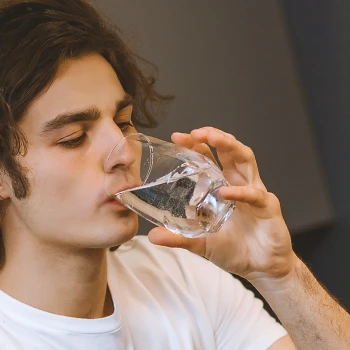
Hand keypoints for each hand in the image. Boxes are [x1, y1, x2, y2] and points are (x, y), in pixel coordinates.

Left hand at [148, 127, 296, 283]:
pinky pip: (255, 194)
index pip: (210, 157)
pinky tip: (225, 192)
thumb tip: (152, 236)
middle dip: (213, 136)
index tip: (177, 137)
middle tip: (194, 132)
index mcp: (224, 186)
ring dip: (229, 146)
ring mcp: (254, 192)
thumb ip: (179, 237)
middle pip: (229, 150)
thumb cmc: (234, 250)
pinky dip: (240, 191)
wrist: (260, 268)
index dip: (196, 145)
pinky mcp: (268, 207)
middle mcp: (239, 184)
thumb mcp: (201, 243)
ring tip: (211, 139)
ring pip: (245, 159)